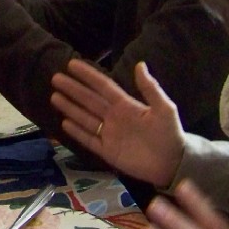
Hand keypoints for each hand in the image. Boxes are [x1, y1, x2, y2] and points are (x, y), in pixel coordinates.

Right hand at [50, 60, 184, 187]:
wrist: (174, 164)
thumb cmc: (171, 134)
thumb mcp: (165, 109)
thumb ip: (150, 89)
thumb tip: (139, 64)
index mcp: (126, 105)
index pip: (102, 86)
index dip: (88, 75)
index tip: (71, 64)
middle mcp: (114, 117)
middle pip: (89, 100)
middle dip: (72, 89)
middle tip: (55, 78)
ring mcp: (109, 134)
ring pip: (85, 118)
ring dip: (70, 108)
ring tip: (54, 97)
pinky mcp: (107, 152)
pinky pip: (88, 139)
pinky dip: (76, 132)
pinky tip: (64, 123)